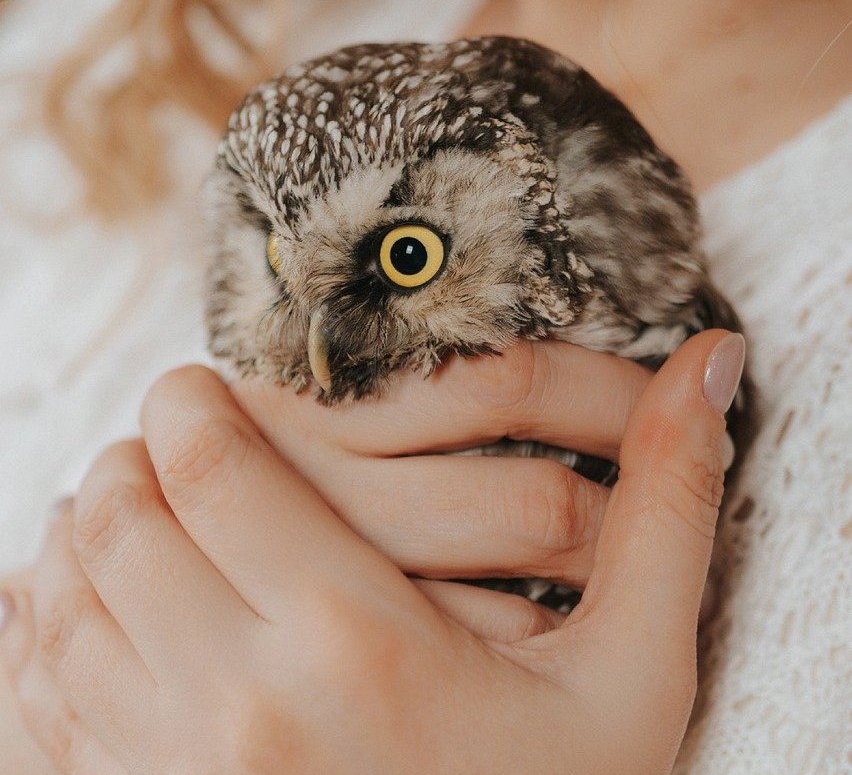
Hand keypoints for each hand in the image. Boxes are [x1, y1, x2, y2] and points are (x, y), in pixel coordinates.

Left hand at [0, 330, 743, 772]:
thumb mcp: (633, 681)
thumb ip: (668, 515)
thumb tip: (713, 365)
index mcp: (352, 645)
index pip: (210, 461)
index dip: (192, 401)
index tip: (204, 388)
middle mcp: (232, 707)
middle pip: (119, 512)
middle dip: (135, 456)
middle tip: (177, 448)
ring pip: (62, 592)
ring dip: (87, 531)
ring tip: (143, 516)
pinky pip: (29, 689)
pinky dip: (42, 624)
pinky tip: (94, 612)